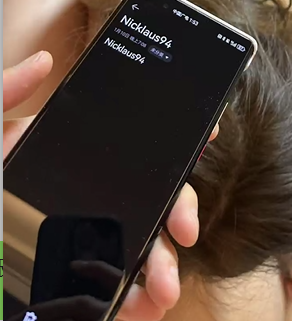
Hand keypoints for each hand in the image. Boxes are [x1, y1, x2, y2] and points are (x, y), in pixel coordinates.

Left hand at [4, 52, 216, 320]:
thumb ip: (4, 92)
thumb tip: (44, 60)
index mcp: (67, 158)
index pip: (130, 146)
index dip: (171, 143)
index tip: (207, 136)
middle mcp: (82, 197)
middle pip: (148, 197)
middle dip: (178, 212)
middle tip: (186, 231)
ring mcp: (79, 242)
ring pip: (139, 248)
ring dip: (163, 266)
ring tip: (164, 288)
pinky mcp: (68, 285)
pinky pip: (114, 292)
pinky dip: (137, 302)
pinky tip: (144, 306)